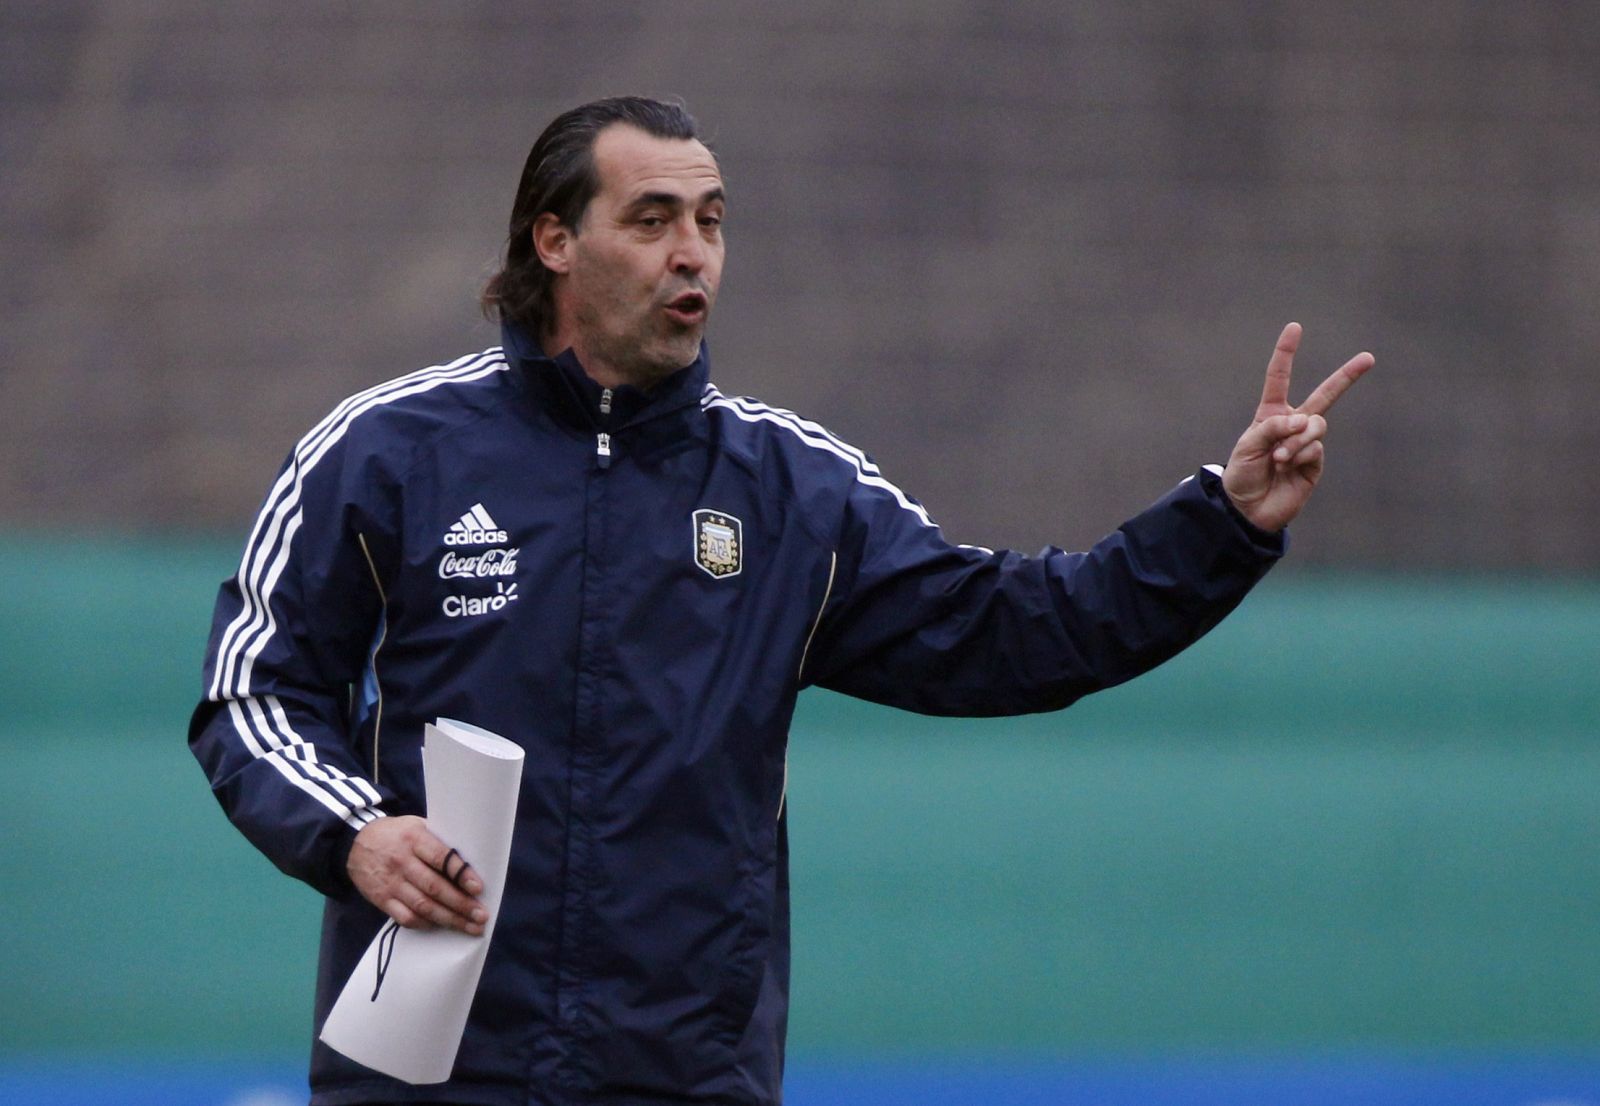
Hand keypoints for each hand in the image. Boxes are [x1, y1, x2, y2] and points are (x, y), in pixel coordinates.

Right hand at [347, 815, 487, 935]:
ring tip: (470, 927)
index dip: (461, 873)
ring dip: (449, 919)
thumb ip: (439, 839)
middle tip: (481, 916)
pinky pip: (405, 918)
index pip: (441, 858)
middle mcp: (402, 862)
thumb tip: (471, 857)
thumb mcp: (416, 825)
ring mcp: (391, 883)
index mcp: (414, 839)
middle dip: (461, 904)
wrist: (353, 844)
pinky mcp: (381, 900)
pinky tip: (441, 926)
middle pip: (434, 887)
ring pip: (423, 906)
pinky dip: (425, 924)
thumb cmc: (395, 833)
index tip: (478, 887)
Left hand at [1222, 322, 1372, 532]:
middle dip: (1346, 376)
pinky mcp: (1315, 462)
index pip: (1279, 379)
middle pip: (1324, 395)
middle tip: (1369, 358)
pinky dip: (1300, 454)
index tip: (1295, 327)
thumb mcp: (1248, 446)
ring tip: (1278, 458)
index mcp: (1271, 415)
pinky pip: (1315, 447)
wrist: (1248, 509)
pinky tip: (1286, 467)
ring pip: (1316, 425)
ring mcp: (1306, 443)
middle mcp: (1293, 424)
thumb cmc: (1242, 475)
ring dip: (1297, 439)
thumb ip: (1273, 428)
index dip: (1286, 353)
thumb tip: (1305, 420)